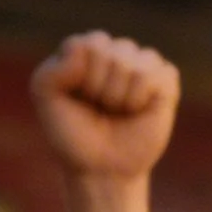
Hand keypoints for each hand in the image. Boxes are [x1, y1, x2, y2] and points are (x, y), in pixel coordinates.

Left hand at [32, 32, 179, 183]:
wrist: (102, 168)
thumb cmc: (74, 132)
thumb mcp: (46, 99)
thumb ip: (49, 70)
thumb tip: (84, 49)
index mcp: (84, 49)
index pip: (85, 44)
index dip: (79, 76)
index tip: (77, 96)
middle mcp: (114, 50)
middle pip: (107, 51)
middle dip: (98, 87)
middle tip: (99, 106)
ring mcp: (142, 63)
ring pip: (131, 64)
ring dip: (119, 96)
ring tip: (117, 109)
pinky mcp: (165, 79)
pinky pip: (156, 74)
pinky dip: (141, 99)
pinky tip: (138, 110)